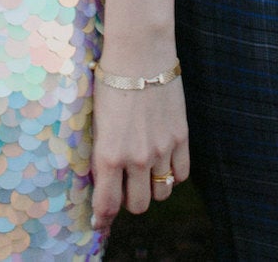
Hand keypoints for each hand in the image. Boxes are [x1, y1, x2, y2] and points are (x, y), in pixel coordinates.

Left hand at [90, 77, 187, 230]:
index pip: (108, 204)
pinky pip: (181, 175)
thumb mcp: (96, 123)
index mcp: (108, 155)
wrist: (140, 54)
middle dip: (130, 201)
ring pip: (161, 193)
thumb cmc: (110, 83)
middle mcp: (136, 158)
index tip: (100, 222)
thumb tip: (103, 179)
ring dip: (152, 189)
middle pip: (139, 205)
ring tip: (144, 173)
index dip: (103, 219)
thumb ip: (102, 154)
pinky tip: (163, 162)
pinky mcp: (180, 137)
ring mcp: (161, 150)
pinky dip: (172, 175)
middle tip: (125, 188)